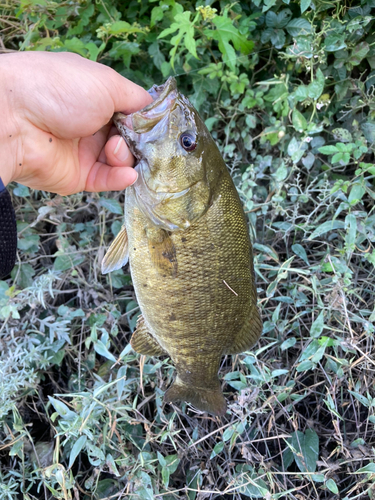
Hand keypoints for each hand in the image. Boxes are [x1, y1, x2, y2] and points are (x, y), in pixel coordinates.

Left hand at [0, 52, 152, 194]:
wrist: (16, 118)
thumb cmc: (59, 89)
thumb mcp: (106, 82)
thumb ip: (136, 98)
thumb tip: (155, 109)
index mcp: (97, 98)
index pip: (132, 114)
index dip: (146, 121)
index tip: (158, 127)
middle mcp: (92, 124)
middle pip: (130, 139)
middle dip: (138, 140)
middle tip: (131, 137)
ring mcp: (86, 151)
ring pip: (122, 161)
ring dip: (125, 156)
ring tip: (113, 148)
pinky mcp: (79, 175)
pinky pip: (107, 180)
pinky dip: (121, 178)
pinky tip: (128, 174)